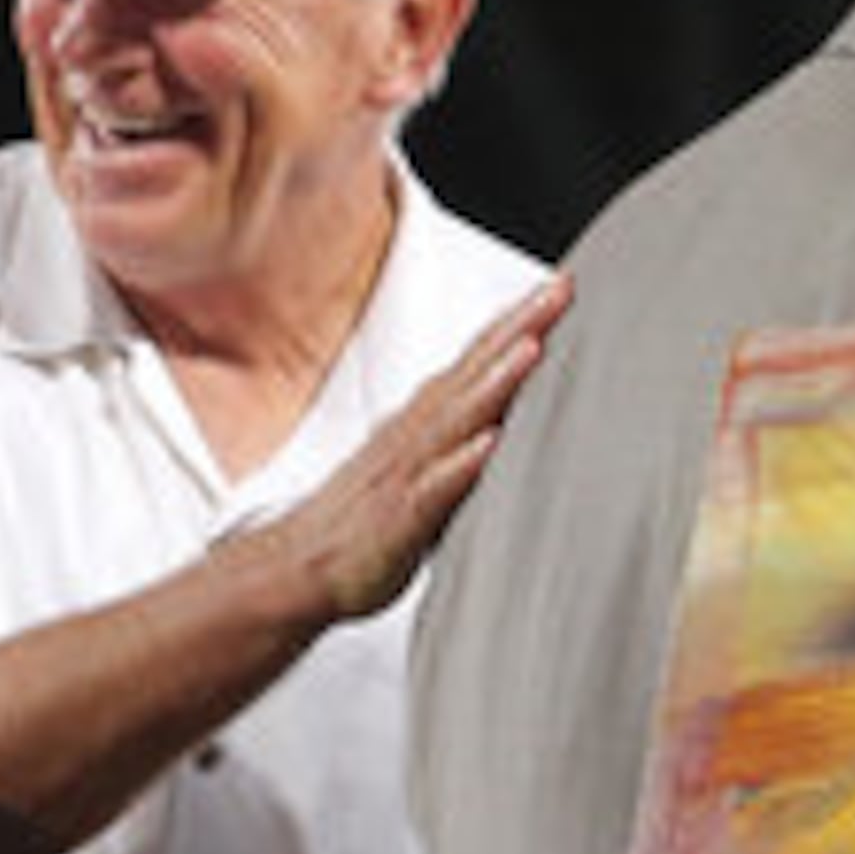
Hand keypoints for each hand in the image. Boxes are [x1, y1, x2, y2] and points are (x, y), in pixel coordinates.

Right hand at [259, 273, 567, 622]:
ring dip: (494, 383)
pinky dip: (460, 465)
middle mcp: (417, 438)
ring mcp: (407, 475)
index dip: (515, 322)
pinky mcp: (400, 520)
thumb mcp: (416, 462)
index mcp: (423, 423)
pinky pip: (433, 490)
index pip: (476, 362)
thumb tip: (502, 404)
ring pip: (456, 420)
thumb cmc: (361, 520)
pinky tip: (487, 444)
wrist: (296, 567)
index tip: (557, 286)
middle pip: (474, 374)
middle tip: (557, 290)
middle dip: (517, 330)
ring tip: (530, 348)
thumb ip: (457, 429)